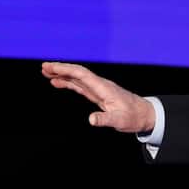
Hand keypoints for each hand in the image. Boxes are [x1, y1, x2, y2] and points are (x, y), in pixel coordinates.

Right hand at [41, 61, 156, 132]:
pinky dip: (68, 83)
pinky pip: (80, 85)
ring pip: (77, 78)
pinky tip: (58, 83)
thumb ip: (105, 119)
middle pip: (77, 73)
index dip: (65, 69)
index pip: (81, 74)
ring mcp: (98, 89)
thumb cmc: (133, 117)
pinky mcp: (98, 94)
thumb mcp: (119, 121)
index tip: (51, 68)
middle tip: (43, 67)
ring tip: (46, 73)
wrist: (144, 114)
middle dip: (60, 69)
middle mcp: (99, 85)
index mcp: (103, 87)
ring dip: (62, 75)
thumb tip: (91, 120)